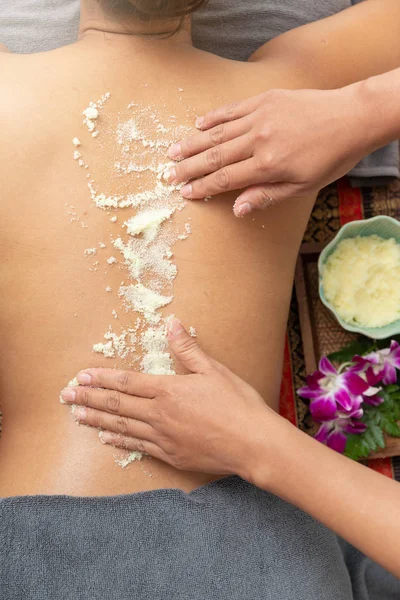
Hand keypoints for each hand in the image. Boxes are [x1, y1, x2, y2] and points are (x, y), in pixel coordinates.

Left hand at [61, 321, 277, 477]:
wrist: (253, 444)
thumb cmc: (237, 404)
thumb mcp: (214, 370)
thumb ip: (188, 348)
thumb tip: (172, 323)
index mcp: (169, 390)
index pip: (126, 382)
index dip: (101, 379)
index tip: (80, 376)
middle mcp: (159, 414)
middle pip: (117, 405)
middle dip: (88, 399)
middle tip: (65, 396)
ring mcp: (163, 437)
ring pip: (122, 426)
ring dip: (97, 419)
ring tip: (76, 415)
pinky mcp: (171, 455)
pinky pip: (138, 446)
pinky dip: (119, 441)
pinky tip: (106, 438)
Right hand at [166, 85, 368, 215]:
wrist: (351, 117)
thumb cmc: (330, 157)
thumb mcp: (302, 186)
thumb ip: (267, 195)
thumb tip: (237, 209)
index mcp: (268, 165)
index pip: (225, 179)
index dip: (202, 187)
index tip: (184, 192)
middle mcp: (259, 140)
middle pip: (215, 156)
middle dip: (189, 167)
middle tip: (168, 175)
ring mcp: (260, 116)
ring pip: (218, 132)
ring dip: (193, 143)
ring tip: (172, 151)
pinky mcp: (264, 99)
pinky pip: (232, 109)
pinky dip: (213, 117)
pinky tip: (198, 125)